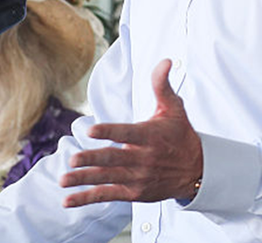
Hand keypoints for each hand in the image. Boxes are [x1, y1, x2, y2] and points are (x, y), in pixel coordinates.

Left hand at [60, 59, 202, 206]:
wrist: (197, 171)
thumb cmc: (181, 135)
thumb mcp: (174, 108)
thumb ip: (162, 85)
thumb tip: (165, 61)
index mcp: (149, 136)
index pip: (127, 133)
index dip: (109, 132)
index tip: (92, 129)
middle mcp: (142, 159)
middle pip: (114, 159)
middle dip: (92, 159)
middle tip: (73, 159)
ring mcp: (137, 178)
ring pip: (107, 178)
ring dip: (84, 179)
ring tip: (64, 179)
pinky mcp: (134, 193)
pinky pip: (107, 195)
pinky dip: (87, 198)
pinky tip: (68, 200)